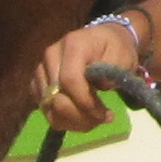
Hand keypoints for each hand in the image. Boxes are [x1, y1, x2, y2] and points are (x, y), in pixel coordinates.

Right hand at [30, 12, 140, 129]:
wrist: (102, 40)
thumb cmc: (114, 49)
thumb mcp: (122, 56)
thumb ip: (111, 72)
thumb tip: (100, 87)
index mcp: (73, 45)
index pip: (70, 80)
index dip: (85, 103)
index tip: (105, 114)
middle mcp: (51, 55)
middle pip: (56, 97)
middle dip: (80, 116)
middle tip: (102, 118)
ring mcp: (41, 70)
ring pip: (49, 108)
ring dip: (73, 121)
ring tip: (93, 119)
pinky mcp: (37, 83)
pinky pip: (45, 110)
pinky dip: (64, 120)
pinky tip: (81, 117)